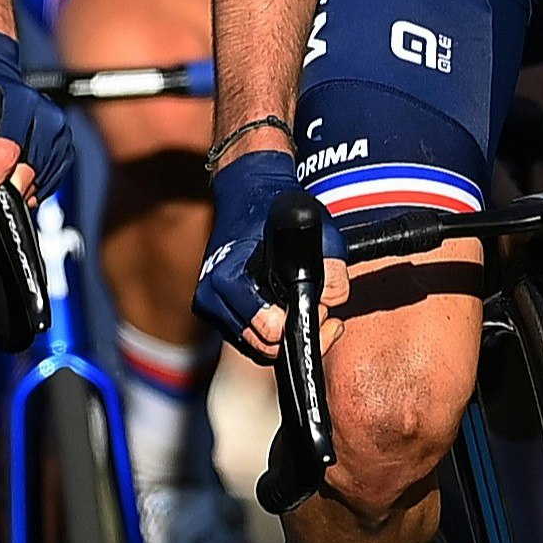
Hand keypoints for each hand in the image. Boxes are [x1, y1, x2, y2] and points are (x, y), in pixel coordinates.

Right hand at [195, 148, 348, 358]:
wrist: (246, 194)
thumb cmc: (279, 209)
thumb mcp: (319, 230)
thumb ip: (332, 271)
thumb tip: (328, 302)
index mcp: (228, 278)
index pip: (269, 330)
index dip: (303, 326)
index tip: (323, 311)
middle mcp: (212, 295)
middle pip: (264, 347)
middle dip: (297, 331)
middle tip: (318, 305)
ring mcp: (209, 305)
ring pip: (257, 347)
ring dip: (285, 333)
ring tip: (305, 304)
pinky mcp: (214, 311)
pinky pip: (249, 338)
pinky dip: (271, 331)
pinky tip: (287, 308)